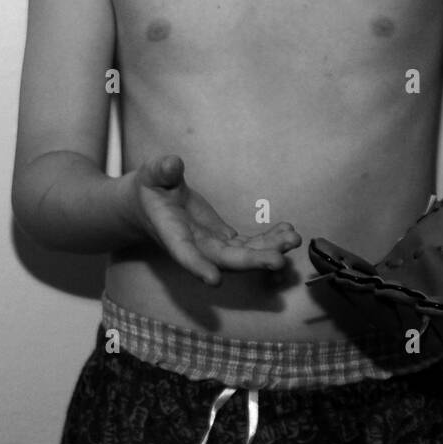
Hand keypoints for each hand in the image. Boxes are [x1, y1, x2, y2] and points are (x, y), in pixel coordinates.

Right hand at [127, 154, 300, 285]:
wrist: (150, 204)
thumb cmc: (151, 188)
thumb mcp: (152, 175)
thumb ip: (162, 171)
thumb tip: (173, 163)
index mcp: (172, 234)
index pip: (184, 253)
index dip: (198, 267)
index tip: (214, 280)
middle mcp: (196, 246)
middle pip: (225, 260)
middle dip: (252, 261)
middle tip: (279, 260)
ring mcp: (212, 245)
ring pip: (243, 255)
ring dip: (269, 250)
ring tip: (293, 239)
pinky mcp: (224, 239)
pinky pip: (249, 245)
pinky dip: (269, 240)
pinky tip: (288, 232)